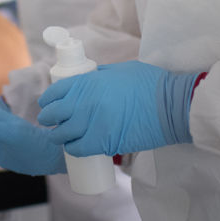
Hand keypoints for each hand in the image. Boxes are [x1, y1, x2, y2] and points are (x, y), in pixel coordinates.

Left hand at [37, 61, 200, 156]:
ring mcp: (92, 123)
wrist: (171, 106)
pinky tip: (75, 148)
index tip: (49, 106)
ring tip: (63, 138)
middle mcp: (85, 102)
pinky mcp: (102, 142)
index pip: (55, 92)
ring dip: (59, 137)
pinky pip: (77, 149)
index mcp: (88, 81)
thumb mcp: (120, 70)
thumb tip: (88, 79)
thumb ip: (100, 75)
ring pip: (62, 135)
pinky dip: (72, 150)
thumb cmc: (150, 84)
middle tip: (53, 123)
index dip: (48, 101)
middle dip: (49, 120)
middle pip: (53, 115)